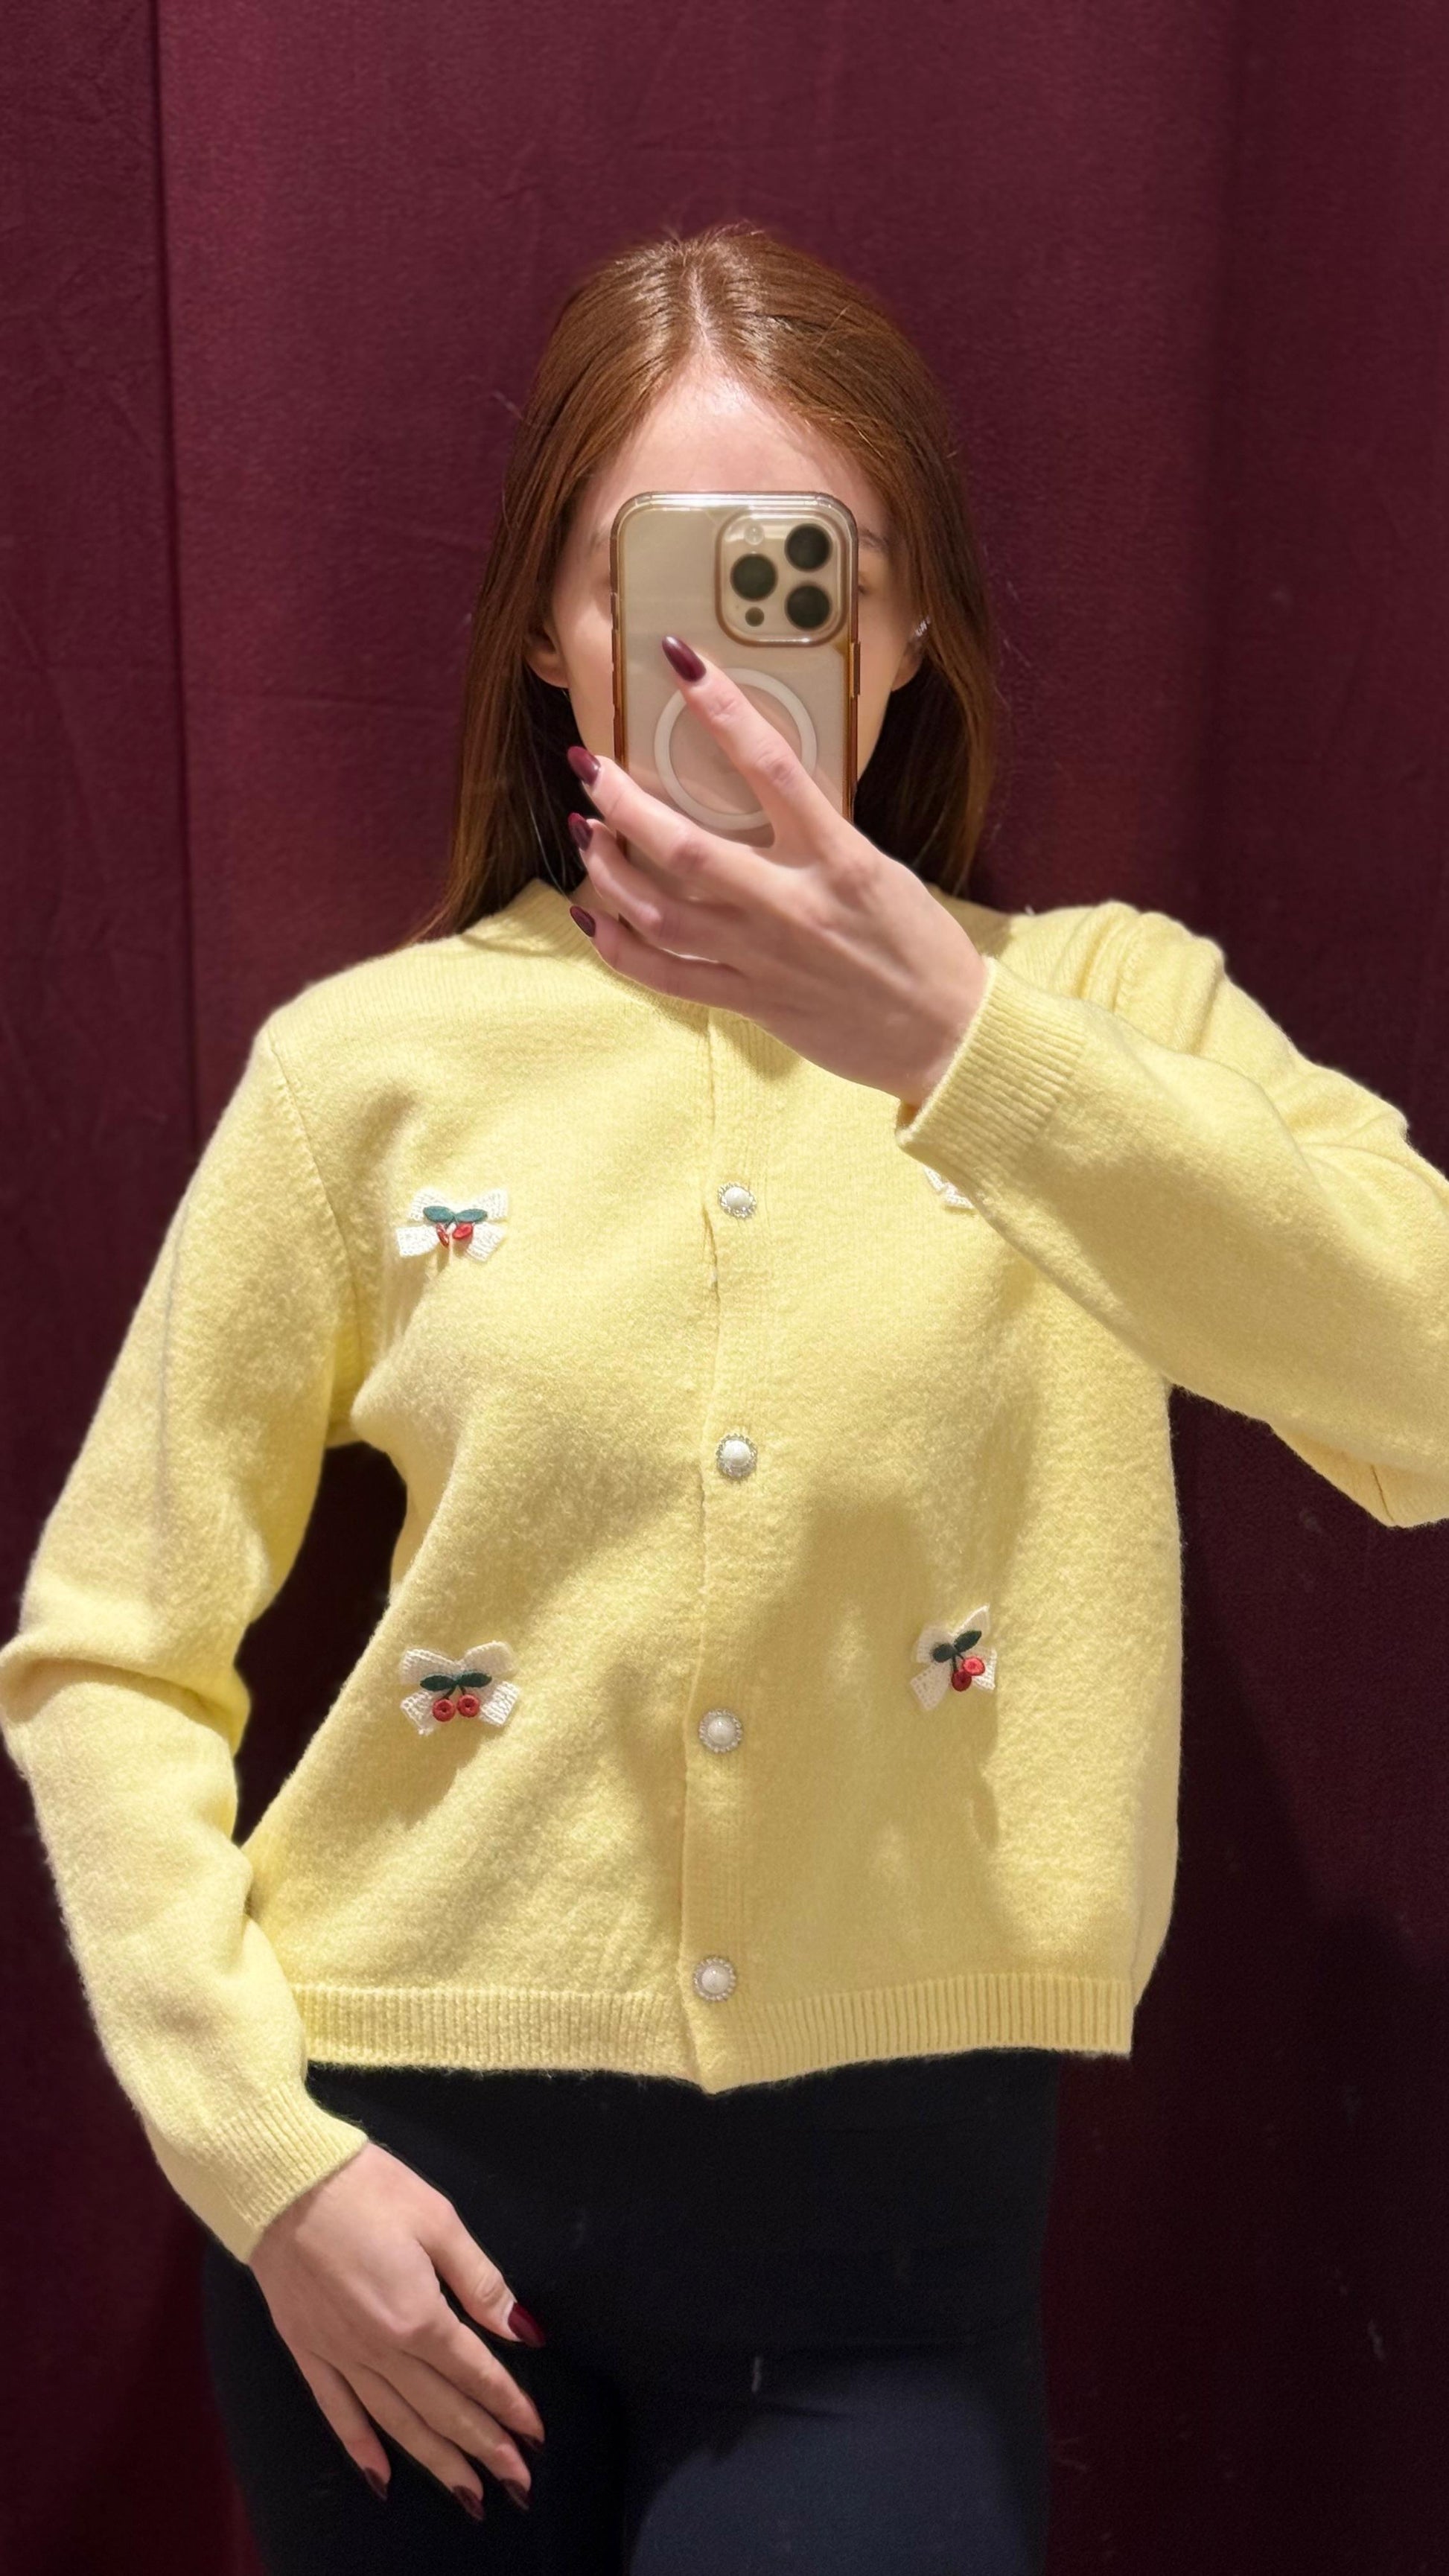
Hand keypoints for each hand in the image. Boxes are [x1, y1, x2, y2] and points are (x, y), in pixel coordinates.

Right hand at [248, 2139, 546, 2521]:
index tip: (535, 2434)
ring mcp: (339, 2354)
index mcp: (418, 2316)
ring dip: (435, 2459)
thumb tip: (520, 2330)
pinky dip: (361, 2446)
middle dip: (483, 2446)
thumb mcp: (438, 2219)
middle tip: (517, 2482)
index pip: (474, 2372)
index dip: (508, 2404)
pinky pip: (337, 2410)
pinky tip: (381, 2476)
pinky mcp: (306, 2350)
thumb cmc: (366, 2188)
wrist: (281, 2182)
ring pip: (396, 2421)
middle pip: (441, 2408)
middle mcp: (380, 2348)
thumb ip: (479, 2281)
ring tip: (467, 2492)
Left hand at [565, 635, 989, 1108]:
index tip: (681, 661)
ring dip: (609, 869)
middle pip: (685, 848)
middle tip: (588, 767)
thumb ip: (820, 838)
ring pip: (660, 912)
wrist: (945, 1035)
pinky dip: (620, 947)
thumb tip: (763, 800)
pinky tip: (592, 916)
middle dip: (624, 802)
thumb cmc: (919, 944)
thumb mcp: (880, 870)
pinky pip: (667, 976)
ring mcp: (764, 958)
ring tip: (587, 832)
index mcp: (838, 858)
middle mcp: (792, 904)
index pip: (772, 766)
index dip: (722, 708)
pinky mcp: (750, 1001)